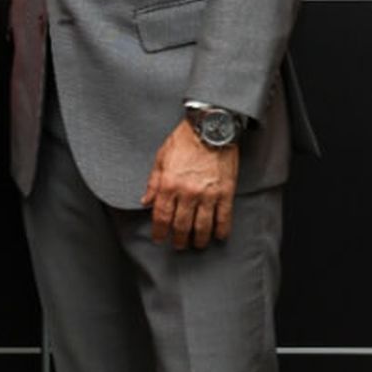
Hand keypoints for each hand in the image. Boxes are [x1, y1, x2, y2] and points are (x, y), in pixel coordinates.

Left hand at [141, 119, 238, 249]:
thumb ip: (153, 182)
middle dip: (178, 239)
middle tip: (178, 244)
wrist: (211, 127)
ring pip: (202, 226)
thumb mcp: (161, 158)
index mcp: (169, 184)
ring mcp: (208, 194)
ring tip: (196, 244)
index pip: (161, 216)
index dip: (159, 231)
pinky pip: (224, 217)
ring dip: (198, 240)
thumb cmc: (184, 139)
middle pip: (181, 225)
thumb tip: (145, 201)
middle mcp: (188, 193)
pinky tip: (218, 236)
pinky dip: (221, 230)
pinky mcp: (226, 192)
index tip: (159, 238)